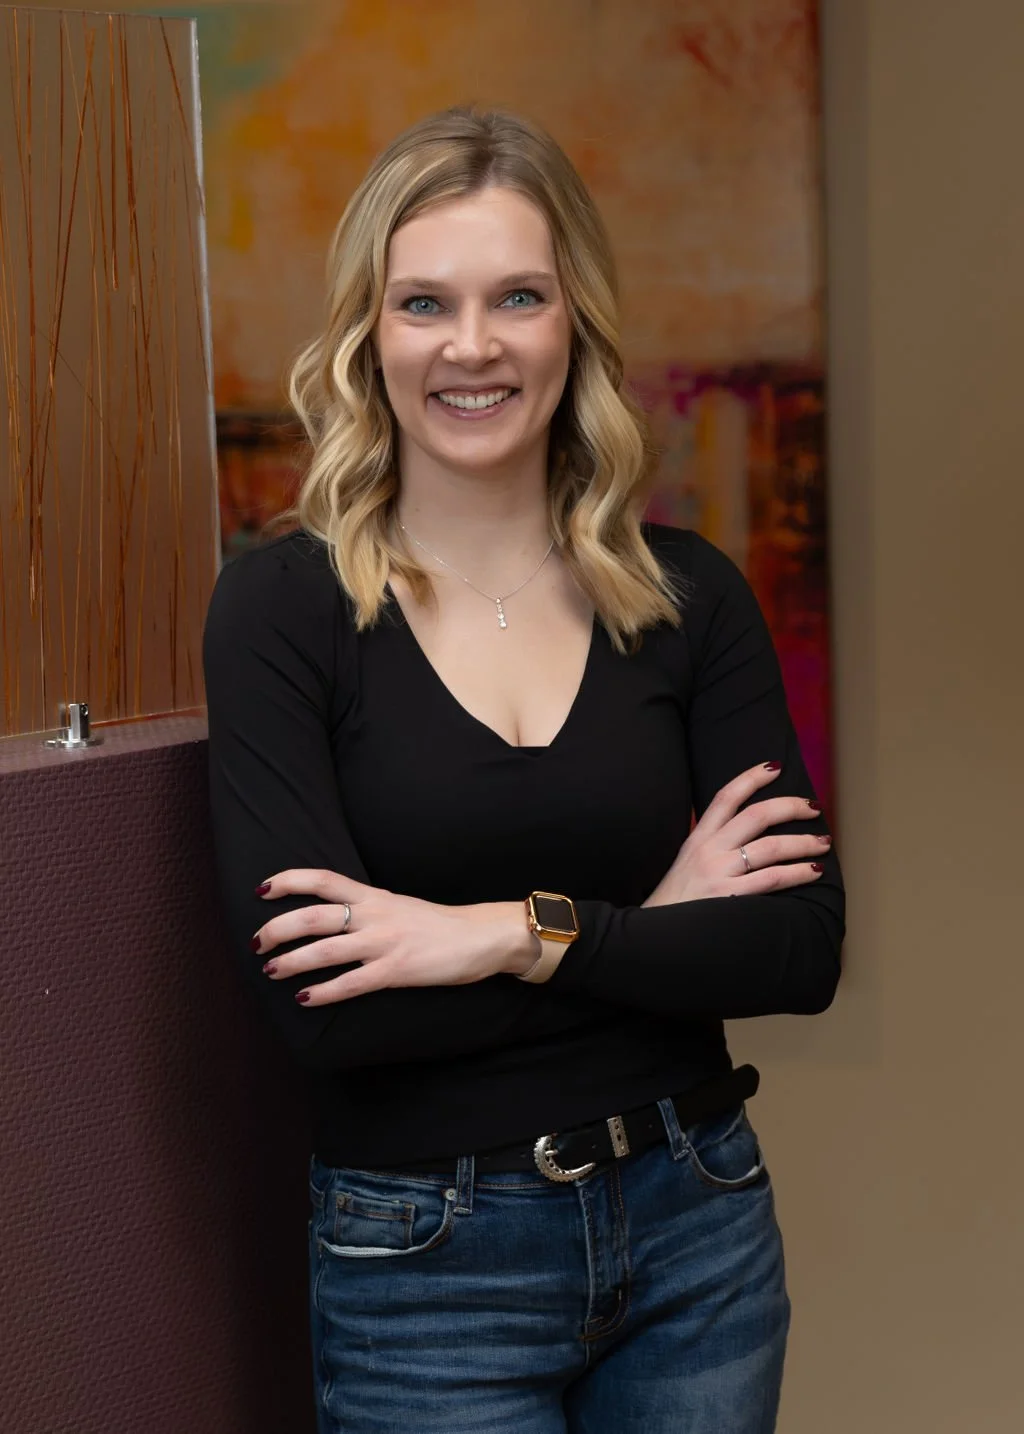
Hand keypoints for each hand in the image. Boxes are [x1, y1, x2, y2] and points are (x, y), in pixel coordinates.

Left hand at [252, 870, 538, 1005]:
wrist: (481, 936)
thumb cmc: (439, 925)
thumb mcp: (397, 905)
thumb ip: (366, 909)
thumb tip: (332, 918)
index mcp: (373, 896)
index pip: (321, 879)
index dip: (288, 881)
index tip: (262, 890)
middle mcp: (373, 915)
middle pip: (312, 916)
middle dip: (277, 929)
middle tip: (257, 943)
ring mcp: (384, 943)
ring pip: (324, 950)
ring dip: (291, 961)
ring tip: (271, 970)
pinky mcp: (396, 971)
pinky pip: (350, 983)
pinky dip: (323, 993)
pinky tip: (305, 1000)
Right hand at [643, 761, 829, 906]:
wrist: (654, 936)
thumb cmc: (675, 903)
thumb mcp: (686, 864)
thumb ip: (711, 847)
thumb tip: (747, 837)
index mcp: (697, 838)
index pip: (726, 797)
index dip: (751, 777)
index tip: (775, 766)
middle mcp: (708, 850)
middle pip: (757, 815)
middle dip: (790, 806)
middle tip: (813, 806)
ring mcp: (719, 872)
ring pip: (771, 846)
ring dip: (804, 842)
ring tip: (824, 841)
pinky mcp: (729, 896)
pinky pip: (773, 878)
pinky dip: (798, 872)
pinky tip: (814, 871)